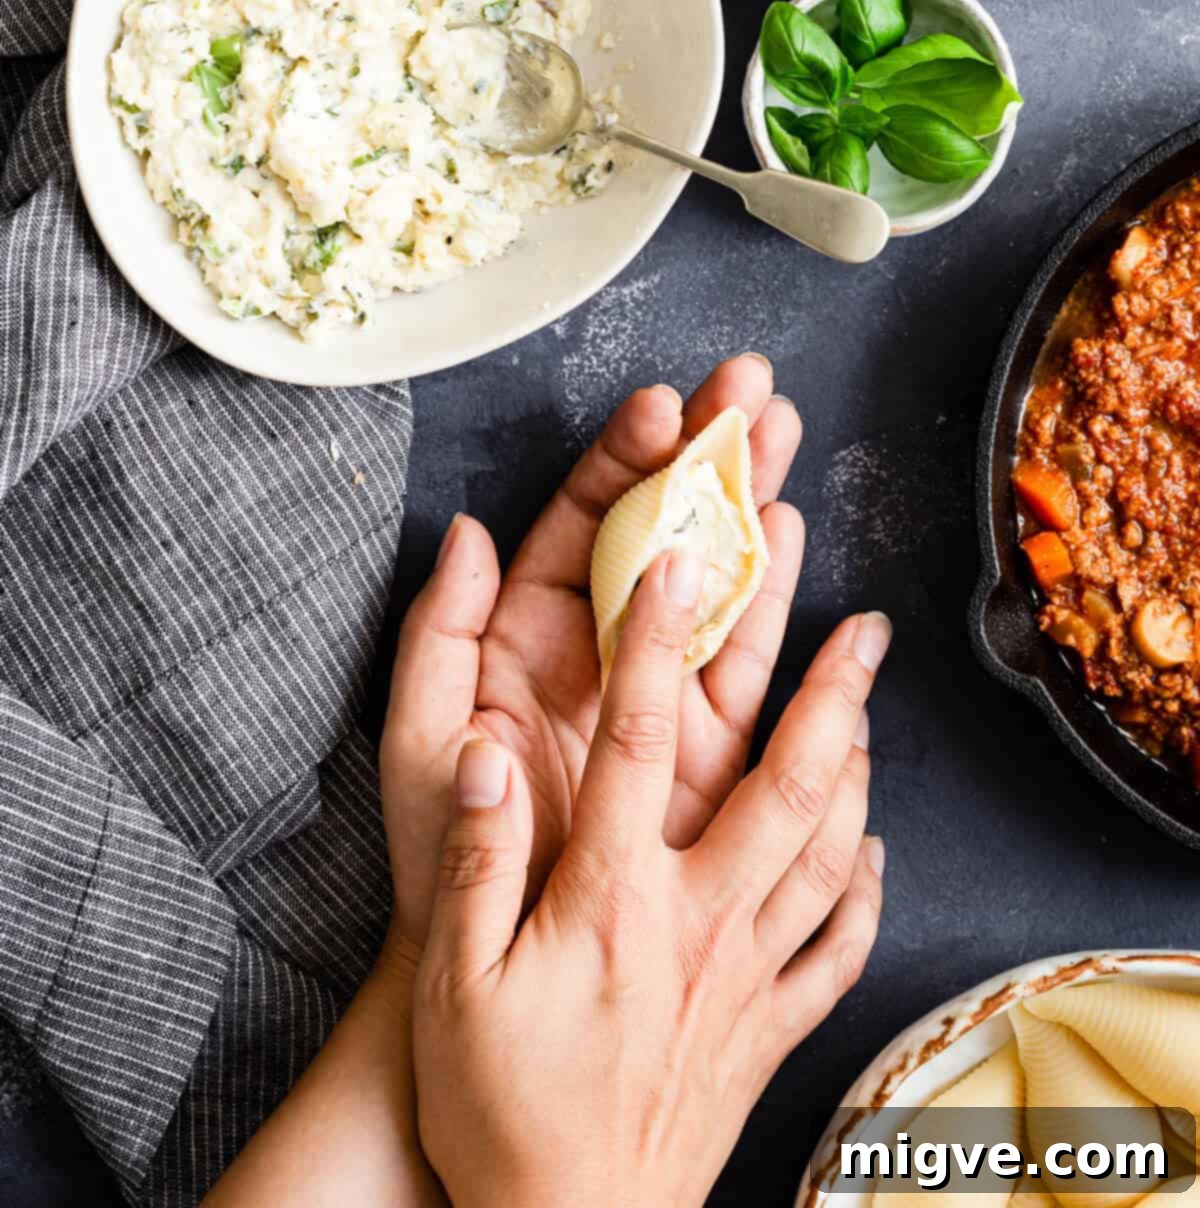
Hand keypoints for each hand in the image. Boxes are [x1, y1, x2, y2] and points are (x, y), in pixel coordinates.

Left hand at [381, 354, 803, 951]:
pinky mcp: (707, 745)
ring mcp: (657, 690)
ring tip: (780, 436)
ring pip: (710, 575)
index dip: (623, 461)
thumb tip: (469, 532)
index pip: (582, 523)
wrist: (497, 965)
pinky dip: (769, 595)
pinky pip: (744, 658)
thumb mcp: (422, 741)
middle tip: (749, 387)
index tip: (662, 408)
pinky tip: (787, 534)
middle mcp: (597, 646)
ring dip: (745, 501)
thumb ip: (438, 634)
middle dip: (701, 454)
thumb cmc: (445, 857)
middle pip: (658, 528)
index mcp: (525, 632)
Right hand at [413, 563, 889, 1207]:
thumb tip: (493, 750)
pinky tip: (877, 855)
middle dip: (831, 695)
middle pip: (786, 788)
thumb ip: (477, 860)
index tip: (680, 562)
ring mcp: (746, 978)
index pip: (642, 741)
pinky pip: (839, 952)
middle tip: (864, 627)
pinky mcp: (769, 1032)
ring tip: (874, 713)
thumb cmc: (501, 1111)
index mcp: (615, 898)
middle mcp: (699, 922)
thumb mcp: (456, 986)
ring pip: (830, 856)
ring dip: (862, 775)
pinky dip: (868, 896)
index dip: (657, 642)